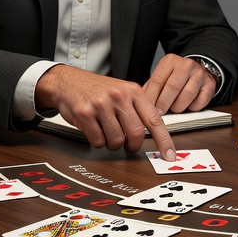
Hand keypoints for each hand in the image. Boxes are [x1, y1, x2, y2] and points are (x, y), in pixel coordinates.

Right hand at [34, 65, 176, 158]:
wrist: (68, 81)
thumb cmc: (97, 89)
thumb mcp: (123, 91)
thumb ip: (138, 109)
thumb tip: (154, 133)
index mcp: (133, 91)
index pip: (154, 120)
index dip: (164, 140)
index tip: (169, 155)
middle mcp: (119, 96)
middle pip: (135, 134)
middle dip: (132, 145)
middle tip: (127, 145)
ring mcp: (101, 105)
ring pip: (116, 141)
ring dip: (112, 143)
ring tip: (106, 132)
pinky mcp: (85, 114)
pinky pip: (98, 141)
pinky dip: (97, 141)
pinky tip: (94, 130)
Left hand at [143, 54, 217, 114]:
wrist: (199, 70)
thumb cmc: (177, 77)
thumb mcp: (162, 76)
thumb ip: (151, 88)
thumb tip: (139, 103)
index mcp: (170, 61)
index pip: (158, 79)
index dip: (152, 96)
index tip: (148, 108)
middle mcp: (186, 65)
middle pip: (173, 86)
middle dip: (164, 103)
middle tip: (159, 113)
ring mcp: (200, 74)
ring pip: (187, 95)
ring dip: (178, 106)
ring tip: (174, 108)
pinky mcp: (210, 85)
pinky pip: (200, 101)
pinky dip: (192, 107)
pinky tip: (188, 106)